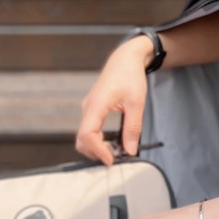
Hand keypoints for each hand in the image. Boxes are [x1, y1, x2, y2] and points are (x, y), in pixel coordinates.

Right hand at [76, 37, 150, 164]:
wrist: (125, 59)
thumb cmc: (131, 76)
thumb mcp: (137, 103)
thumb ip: (133, 128)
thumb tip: (130, 150)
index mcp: (96, 104)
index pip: (87, 134)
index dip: (97, 150)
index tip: (111, 160)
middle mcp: (88, 108)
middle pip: (81, 139)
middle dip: (96, 152)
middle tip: (116, 157)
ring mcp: (88, 108)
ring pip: (84, 136)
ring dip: (97, 147)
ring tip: (117, 150)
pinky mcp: (92, 109)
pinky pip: (89, 129)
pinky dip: (98, 140)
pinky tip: (113, 141)